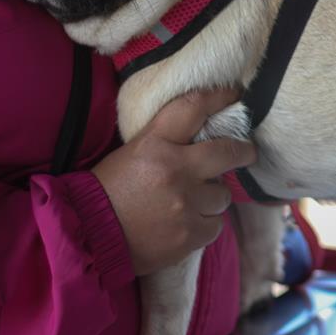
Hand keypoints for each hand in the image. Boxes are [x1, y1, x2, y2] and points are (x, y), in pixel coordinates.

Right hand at [92, 89, 255, 275]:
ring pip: (222, 194)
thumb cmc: (106, 193)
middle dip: (244, 152)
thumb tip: (202, 138)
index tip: (235, 94)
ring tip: (188, 204)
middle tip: (248, 153)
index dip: (219, 97)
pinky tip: (183, 225)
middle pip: (228, 152)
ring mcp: (185, 204)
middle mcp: (176, 170)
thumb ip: (167, 143)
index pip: (193, 107)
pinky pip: (215, 225)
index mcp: (155, 144)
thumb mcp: (131, 154)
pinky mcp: (190, 234)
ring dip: (211, 198)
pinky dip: (204, 225)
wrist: (87, 239)